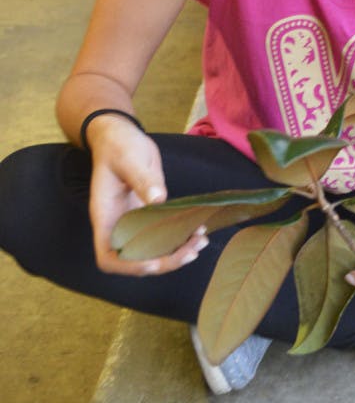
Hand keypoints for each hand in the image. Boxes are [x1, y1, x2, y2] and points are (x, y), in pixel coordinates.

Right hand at [87, 117, 207, 275]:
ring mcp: (133, 222)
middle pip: (136, 259)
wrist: (121, 136)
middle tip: (192, 250)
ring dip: (176, 252)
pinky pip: (162, 235)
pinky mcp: (148, 215)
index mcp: (106, 216)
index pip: (108, 256)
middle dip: (164, 261)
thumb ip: (142, 179)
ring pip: (152, 251)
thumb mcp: (130, 158)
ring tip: (201, 242)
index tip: (152, 262)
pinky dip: (180, 238)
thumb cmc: (119, 146)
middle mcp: (118, 225)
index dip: (128, 266)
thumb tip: (158, 199)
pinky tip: (198, 231)